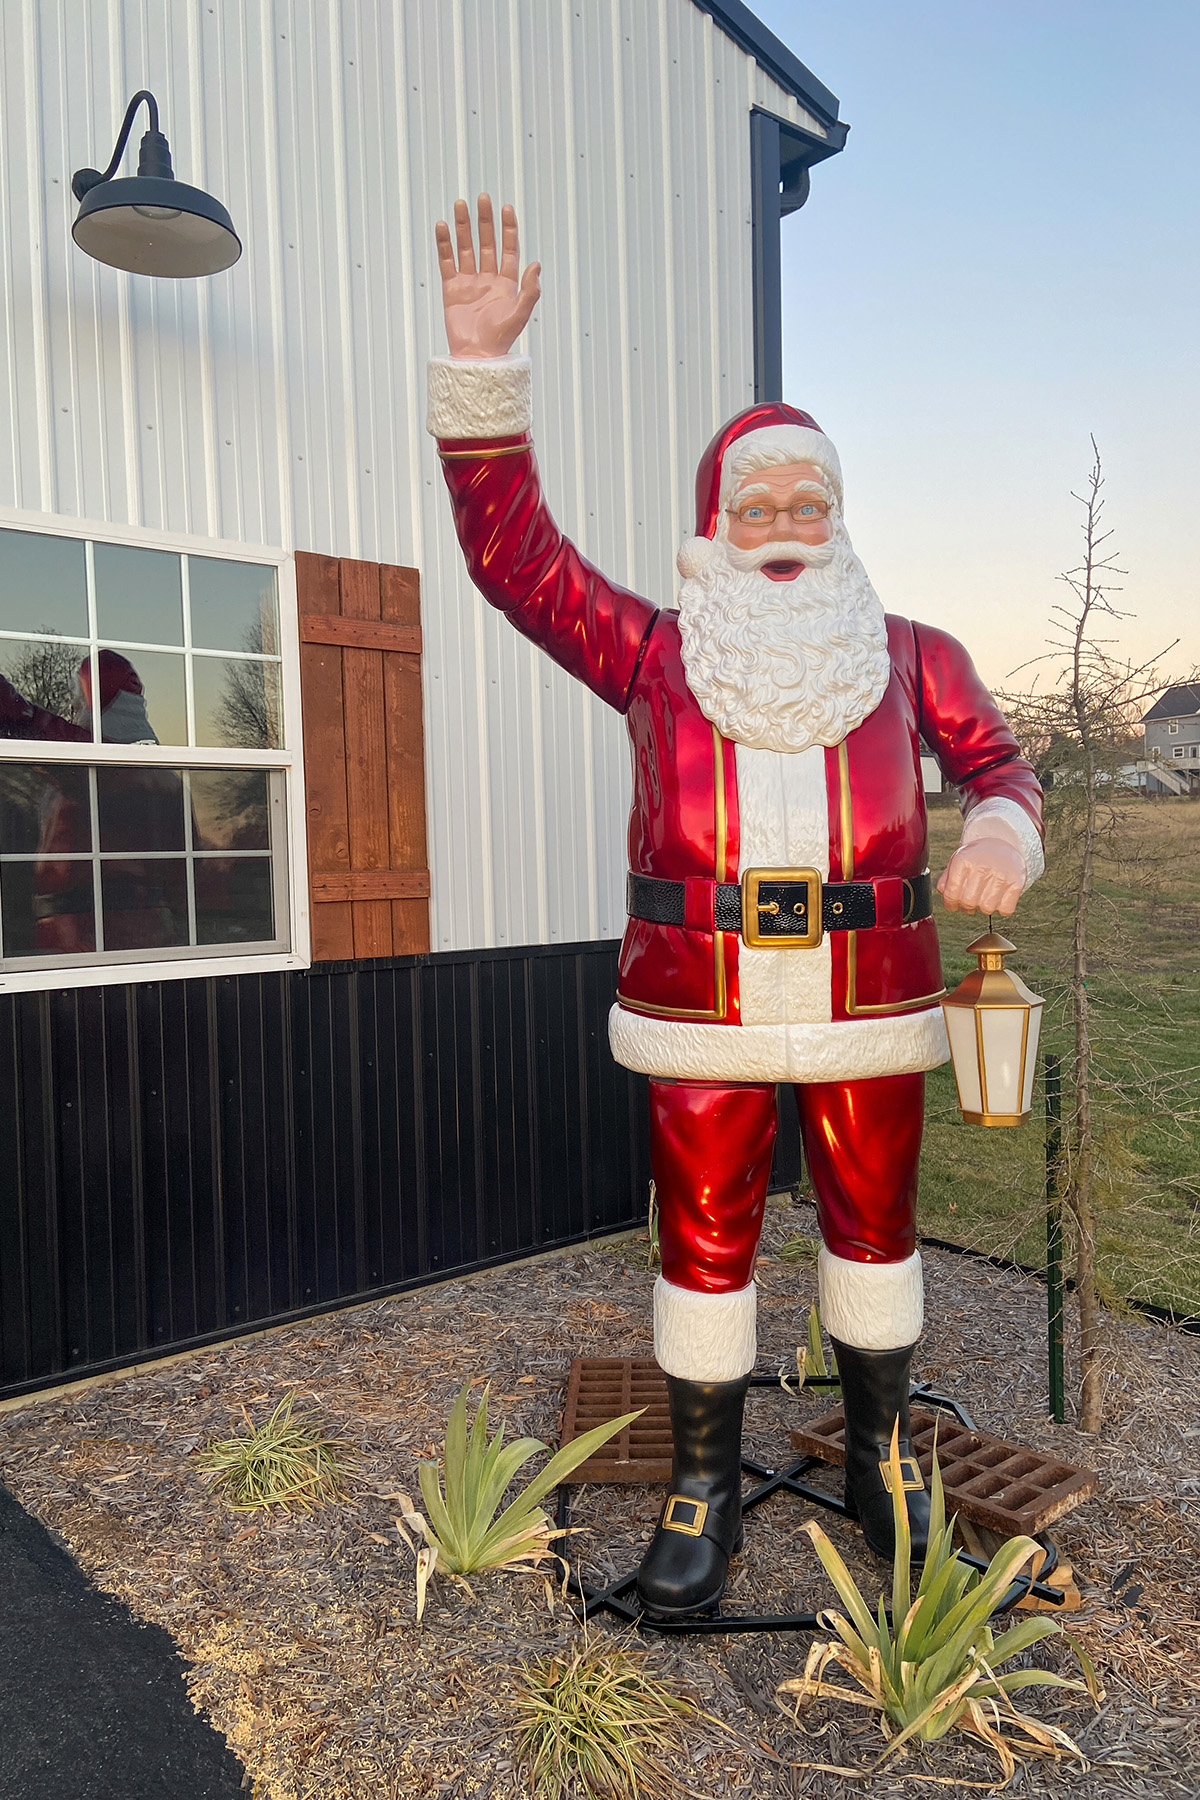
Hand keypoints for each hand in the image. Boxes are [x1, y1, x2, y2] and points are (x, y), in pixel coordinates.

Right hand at [434, 194, 540, 359]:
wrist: (476, 357)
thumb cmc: (500, 339)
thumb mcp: (521, 314)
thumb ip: (530, 289)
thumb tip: (536, 264)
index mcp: (507, 283)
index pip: (509, 249)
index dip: (508, 229)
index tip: (506, 208)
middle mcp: (488, 279)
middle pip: (486, 243)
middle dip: (485, 221)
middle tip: (482, 198)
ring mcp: (469, 282)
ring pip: (466, 248)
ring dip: (463, 227)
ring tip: (460, 205)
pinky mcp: (451, 289)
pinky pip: (447, 262)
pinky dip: (444, 245)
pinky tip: (442, 227)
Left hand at [936, 837, 1024, 915]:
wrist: (1004, 843)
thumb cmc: (977, 857)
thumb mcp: (957, 860)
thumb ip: (946, 880)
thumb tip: (945, 896)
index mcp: (964, 861)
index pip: (951, 894)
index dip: (950, 904)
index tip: (954, 904)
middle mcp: (982, 867)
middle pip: (969, 903)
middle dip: (966, 906)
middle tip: (970, 901)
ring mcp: (1001, 875)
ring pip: (987, 909)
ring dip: (983, 908)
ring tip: (983, 897)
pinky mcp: (1017, 883)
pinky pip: (1005, 910)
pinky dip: (1001, 909)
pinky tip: (998, 898)